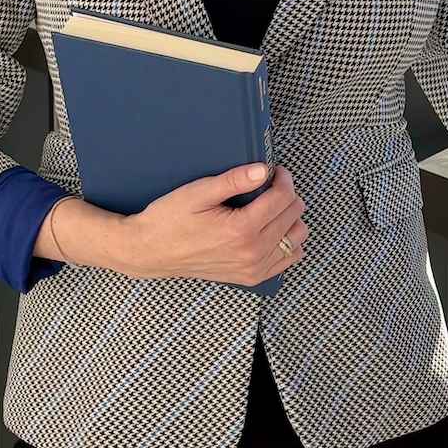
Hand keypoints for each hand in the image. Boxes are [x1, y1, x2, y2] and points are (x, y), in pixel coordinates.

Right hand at [112, 163, 307, 284]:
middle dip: (287, 194)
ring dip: (290, 217)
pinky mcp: (251, 277)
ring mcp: (253, 269)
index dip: (282, 178)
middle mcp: (252, 253)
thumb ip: (233, 181)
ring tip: (270, 206)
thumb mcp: (198, 193)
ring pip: (297, 238)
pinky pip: (287, 259)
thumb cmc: (169, 219)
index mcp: (241, 231)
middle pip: (294, 216)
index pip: (283, 199)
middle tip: (269, 183)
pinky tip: (269, 228)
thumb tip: (262, 170)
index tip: (273, 170)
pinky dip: (287, 241)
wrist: (151, 251)